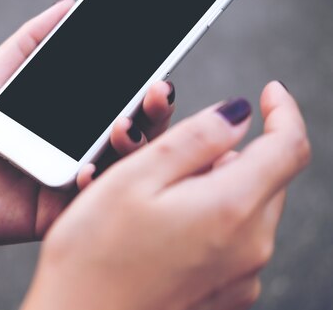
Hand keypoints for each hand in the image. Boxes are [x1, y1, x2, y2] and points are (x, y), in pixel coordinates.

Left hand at [0, 0, 175, 251]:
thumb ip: (31, 41)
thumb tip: (71, 3)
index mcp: (68, 119)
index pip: (118, 98)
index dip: (143, 81)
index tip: (160, 59)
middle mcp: (78, 150)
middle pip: (132, 131)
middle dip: (153, 110)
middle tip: (159, 88)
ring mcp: (70, 183)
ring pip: (119, 167)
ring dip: (133, 144)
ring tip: (127, 122)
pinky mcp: (55, 215)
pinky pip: (86, 202)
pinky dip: (94, 184)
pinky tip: (88, 166)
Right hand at [23, 81, 309, 309]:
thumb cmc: (93, 255)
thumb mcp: (134, 179)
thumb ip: (195, 139)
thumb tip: (237, 114)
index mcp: (231, 209)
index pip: (290, 146)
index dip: (283, 112)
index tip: (269, 93)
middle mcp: (249, 246)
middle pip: (265, 177)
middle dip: (230, 153)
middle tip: (174, 154)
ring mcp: (239, 276)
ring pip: (245, 207)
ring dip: (214, 186)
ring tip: (154, 194)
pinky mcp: (223, 294)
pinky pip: (231, 240)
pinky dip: (208, 219)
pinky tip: (161, 226)